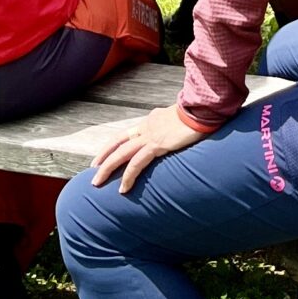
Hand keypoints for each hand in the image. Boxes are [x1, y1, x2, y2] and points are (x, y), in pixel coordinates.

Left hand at [89, 102, 211, 194]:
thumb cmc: (199, 114)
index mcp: (151, 120)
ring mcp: (150, 135)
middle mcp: (147, 126)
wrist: (204, 109)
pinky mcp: (157, 144)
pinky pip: (137, 163)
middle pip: (118, 143)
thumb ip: (172, 127)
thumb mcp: (180, 120)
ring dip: (107, 169)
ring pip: (121, 154)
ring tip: (97, 183)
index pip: (126, 134)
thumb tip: (174, 132)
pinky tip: (123, 189)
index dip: (111, 146)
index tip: (102, 156)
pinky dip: (128, 176)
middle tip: (93, 171)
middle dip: (103, 158)